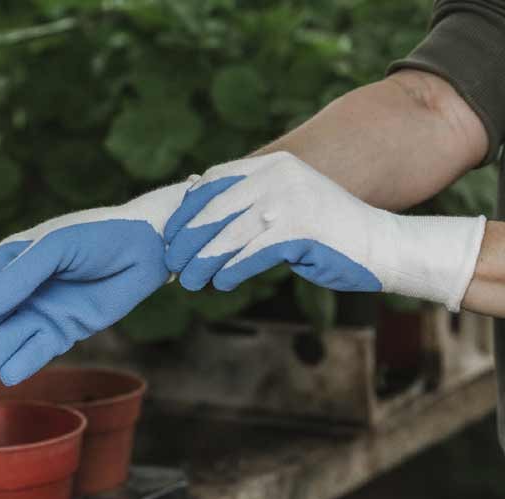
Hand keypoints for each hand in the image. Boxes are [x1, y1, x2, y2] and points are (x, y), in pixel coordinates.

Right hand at [0, 179, 195, 385]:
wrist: (146, 249)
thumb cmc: (99, 236)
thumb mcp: (57, 246)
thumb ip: (23, 274)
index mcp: (16, 257)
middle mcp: (26, 287)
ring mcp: (47, 308)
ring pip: (12, 335)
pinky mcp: (69, 327)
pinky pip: (42, 347)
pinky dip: (25, 359)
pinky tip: (8, 374)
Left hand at [164, 152, 485, 310]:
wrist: (379, 245)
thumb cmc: (325, 231)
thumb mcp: (285, 203)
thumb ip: (248, 198)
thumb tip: (195, 191)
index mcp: (273, 164)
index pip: (215, 183)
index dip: (188, 211)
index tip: (171, 236)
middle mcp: (279, 176)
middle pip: (216, 210)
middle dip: (188, 241)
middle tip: (173, 264)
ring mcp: (290, 202)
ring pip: (229, 235)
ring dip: (203, 262)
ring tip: (190, 281)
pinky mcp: (299, 232)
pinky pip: (251, 255)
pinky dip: (231, 271)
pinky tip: (220, 283)